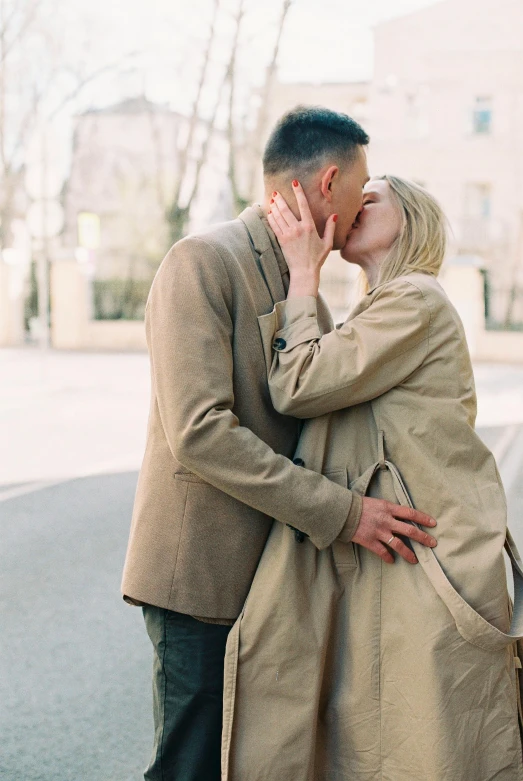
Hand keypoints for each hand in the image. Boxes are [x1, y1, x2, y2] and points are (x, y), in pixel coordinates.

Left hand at [267, 181, 336, 296]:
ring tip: (272, 199)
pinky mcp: (281, 241)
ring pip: (278, 216)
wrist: (304, 272)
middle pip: (286, 209)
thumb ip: (330, 228)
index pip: (303, 205)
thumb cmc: (317, 259)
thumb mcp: (327, 243)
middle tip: (275, 192)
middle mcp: (297, 229)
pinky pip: (274, 226)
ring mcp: (288, 234)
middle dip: (279, 199)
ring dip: (274, 206)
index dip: (298, 192)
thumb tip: (334, 215)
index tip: (294, 183)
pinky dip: (271, 218)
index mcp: (309, 227)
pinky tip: (269, 212)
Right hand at [351, 496, 436, 564]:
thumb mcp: (377, 502)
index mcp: (388, 508)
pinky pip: (382, 552)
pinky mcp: (370, 541)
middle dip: (423, 538)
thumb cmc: (359, 505)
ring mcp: (379, 532)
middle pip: (409, 530)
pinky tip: (392, 561)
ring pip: (398, 544)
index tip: (433, 524)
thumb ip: (388, 509)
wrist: (342, 511)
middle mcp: (386, 520)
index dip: (423, 519)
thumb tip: (399, 515)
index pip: (410, 513)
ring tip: (415, 560)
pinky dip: (388, 557)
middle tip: (433, 544)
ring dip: (408, 553)